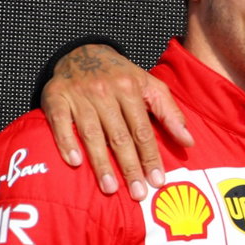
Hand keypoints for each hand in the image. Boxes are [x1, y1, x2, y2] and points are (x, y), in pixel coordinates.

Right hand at [42, 44, 191, 199]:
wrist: (84, 51)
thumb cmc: (123, 77)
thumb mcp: (151, 87)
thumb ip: (170, 114)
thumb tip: (189, 143)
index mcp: (130, 89)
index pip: (143, 130)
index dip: (151, 157)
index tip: (158, 181)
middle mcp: (104, 92)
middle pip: (119, 136)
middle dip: (130, 167)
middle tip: (138, 193)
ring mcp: (79, 94)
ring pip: (92, 134)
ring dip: (101, 163)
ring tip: (110, 188)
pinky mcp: (55, 96)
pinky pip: (60, 123)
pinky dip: (66, 142)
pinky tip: (75, 162)